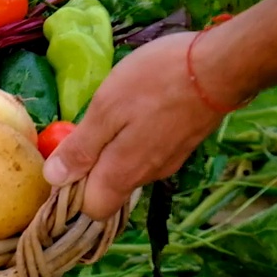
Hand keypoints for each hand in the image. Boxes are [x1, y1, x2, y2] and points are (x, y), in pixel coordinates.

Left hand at [41, 31, 248, 219]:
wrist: (222, 66)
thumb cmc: (157, 82)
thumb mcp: (107, 108)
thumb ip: (82, 148)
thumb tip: (54, 180)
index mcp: (123, 174)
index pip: (92, 211)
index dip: (72, 193)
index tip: (63, 161)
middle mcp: (147, 177)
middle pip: (108, 192)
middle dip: (89, 169)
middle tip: (82, 130)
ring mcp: (168, 162)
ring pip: (127, 171)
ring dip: (110, 152)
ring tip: (108, 115)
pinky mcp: (181, 146)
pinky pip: (146, 154)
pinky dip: (133, 141)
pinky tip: (134, 112)